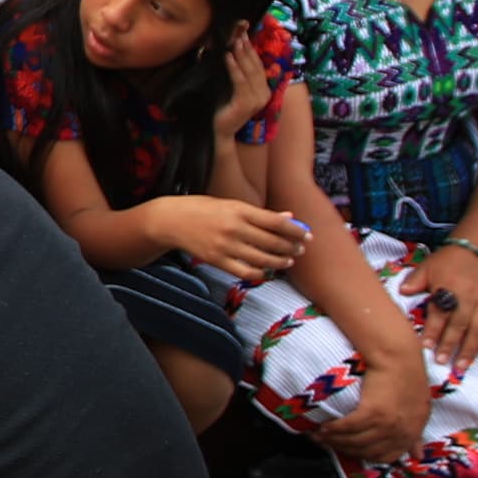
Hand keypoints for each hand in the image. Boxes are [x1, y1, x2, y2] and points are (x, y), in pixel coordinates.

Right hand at [151, 195, 308, 283]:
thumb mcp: (230, 204)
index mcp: (239, 209)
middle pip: (273, 242)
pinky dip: (260, 274)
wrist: (170, 221)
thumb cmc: (202, 209)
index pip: (276, 222)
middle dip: (291, 247)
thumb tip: (289, 217)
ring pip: (263, 259)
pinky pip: (246, 273)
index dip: (295, 230)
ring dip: (280, 262)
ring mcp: (225, 246)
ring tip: (288, 261)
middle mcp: (234, 228)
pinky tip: (266, 271)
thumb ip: (259, 213)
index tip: (307, 235)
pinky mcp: (217, 260)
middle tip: (301, 249)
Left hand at [215, 32, 274, 141]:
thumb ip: (240, 75)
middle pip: (256, 67)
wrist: (221, 131)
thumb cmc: (226, 108)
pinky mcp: (246, 104)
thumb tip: (234, 51)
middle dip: (247, 49)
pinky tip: (228, 57)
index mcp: (264, 90)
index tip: (245, 34)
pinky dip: (234, 68)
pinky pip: (240, 82)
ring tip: (235, 42)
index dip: (252, 50)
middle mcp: (264, 95)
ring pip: (250, 73)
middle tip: (240, 33)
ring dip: (241, 55)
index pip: (259, 66)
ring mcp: (257, 100)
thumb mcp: (235, 88)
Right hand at [318, 337, 435, 462]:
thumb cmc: (410, 379)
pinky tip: (323, 427)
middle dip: (344, 449)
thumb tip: (417, 456)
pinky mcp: (372, 412)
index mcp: (411, 434)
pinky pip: (348, 427)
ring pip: (355, 440)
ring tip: (320, 436)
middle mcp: (399, 432)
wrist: (400, 357)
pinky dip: (333, 429)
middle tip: (327, 444)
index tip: (349, 450)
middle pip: (366, 451)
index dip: (365, 455)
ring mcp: (387, 424)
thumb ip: (416, 436)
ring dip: (334, 440)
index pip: (386, 457)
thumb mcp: (419, 411)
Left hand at [399, 245, 477, 365]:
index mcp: (452, 286)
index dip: (433, 330)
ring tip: (460, 366)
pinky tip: (476, 354)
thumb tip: (402, 292)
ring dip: (470, 350)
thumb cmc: (446, 262)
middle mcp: (471, 296)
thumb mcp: (427, 267)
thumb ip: (415, 281)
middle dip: (451, 345)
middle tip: (441, 361)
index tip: (425, 346)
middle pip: (461, 324)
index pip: (441, 311)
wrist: (475, 252)